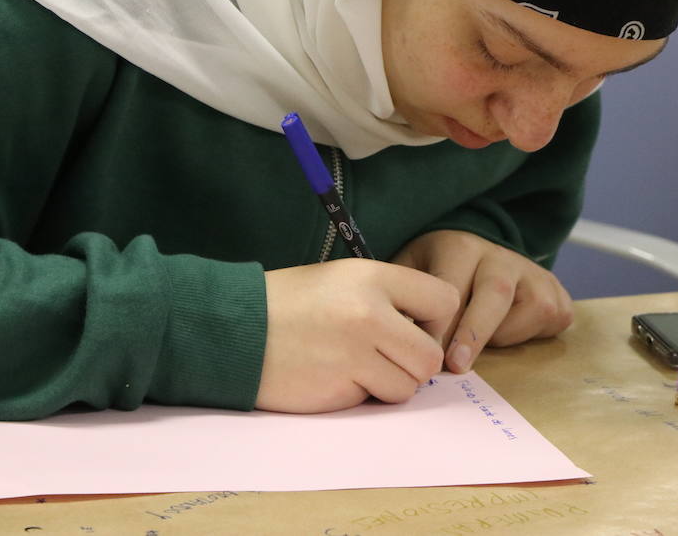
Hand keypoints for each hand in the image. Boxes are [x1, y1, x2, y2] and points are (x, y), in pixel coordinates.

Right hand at [255, 260, 458, 412]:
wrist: (233, 327)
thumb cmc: (288, 303)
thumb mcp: (341, 279)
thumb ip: (386, 298)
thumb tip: (427, 330)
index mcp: (372, 277)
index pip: (443, 300)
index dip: (433, 320)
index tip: (411, 327)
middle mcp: (370, 312)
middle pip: (430, 354)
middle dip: (413, 362)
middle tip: (385, 357)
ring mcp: (355, 353)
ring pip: (408, 385)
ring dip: (388, 383)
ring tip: (354, 366)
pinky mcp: (340, 388)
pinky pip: (375, 400)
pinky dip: (362, 394)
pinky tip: (334, 376)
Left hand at [391, 230, 572, 373]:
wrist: (478, 254)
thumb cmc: (438, 272)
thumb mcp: (412, 272)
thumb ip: (401, 297)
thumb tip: (388, 335)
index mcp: (459, 246)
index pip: (451, 285)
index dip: (439, 322)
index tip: (424, 350)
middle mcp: (499, 254)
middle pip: (495, 292)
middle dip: (475, 333)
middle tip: (456, 366)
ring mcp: (531, 272)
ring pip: (530, 307)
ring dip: (504, 336)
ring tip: (480, 349)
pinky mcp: (555, 290)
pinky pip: (551, 317)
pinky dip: (531, 334)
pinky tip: (507, 336)